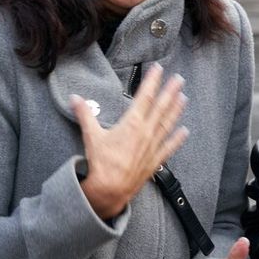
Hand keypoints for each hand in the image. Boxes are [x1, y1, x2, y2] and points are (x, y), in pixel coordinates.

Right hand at [71, 63, 187, 218]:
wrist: (111, 189)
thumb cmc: (101, 162)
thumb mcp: (91, 135)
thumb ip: (85, 114)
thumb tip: (74, 98)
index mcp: (132, 123)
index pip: (145, 96)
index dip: (152, 81)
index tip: (159, 69)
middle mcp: (146, 132)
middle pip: (161, 107)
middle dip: (170, 91)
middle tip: (179, 79)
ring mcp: (152, 146)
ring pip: (167, 124)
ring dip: (176, 110)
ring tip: (184, 98)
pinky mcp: (155, 160)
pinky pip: (169, 147)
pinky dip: (177, 138)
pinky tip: (185, 131)